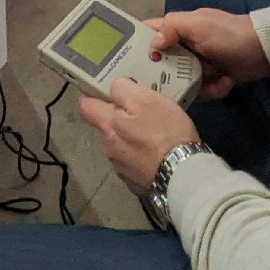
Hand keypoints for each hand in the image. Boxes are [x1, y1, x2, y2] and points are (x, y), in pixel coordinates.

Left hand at [79, 79, 198, 196]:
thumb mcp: (146, 99)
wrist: (182, 175)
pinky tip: (158, 154)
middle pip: (106, 126)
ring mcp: (121, 168)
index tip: (100, 90)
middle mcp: (109, 147)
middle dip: (118, 118)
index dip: (91, 95)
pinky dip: (141, 156)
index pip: (86, 106)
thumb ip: (123, 89)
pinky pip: (134, 162)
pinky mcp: (135, 182)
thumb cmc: (165, 133)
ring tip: (154, 134)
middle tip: (139, 111)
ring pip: (120, 145)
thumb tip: (114, 87)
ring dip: (130, 138)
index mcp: (108, 125)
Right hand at [142, 7, 268, 99]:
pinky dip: (213, 89)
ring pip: (181, 80)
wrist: (265, 51)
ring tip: (212, 78)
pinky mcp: (211, 79)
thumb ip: (173, 27)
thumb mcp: (200, 26)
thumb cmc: (229, 35)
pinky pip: (201, 90)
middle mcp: (184, 45)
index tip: (125, 62)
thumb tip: (152, 42)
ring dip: (196, 84)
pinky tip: (225, 82)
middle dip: (167, 75)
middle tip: (170, 84)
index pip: (149, 32)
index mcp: (178, 28)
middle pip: (161, 63)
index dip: (136, 44)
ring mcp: (198, 63)